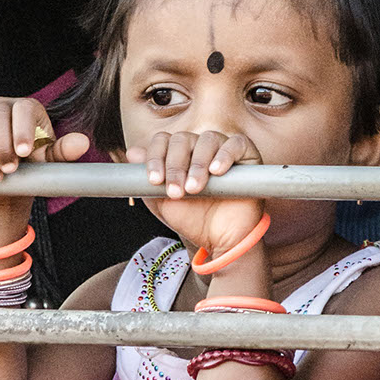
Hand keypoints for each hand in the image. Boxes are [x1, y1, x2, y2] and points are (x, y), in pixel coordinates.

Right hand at [0, 97, 91, 183]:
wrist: (4, 176)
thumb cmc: (31, 163)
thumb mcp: (48, 159)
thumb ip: (63, 151)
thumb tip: (83, 143)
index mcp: (26, 107)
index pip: (23, 110)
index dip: (22, 130)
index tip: (23, 153)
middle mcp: (1, 105)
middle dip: (1, 146)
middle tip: (9, 170)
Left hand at [136, 128, 262, 248]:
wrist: (220, 239)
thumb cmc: (193, 218)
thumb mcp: (163, 201)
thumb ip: (147, 178)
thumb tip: (132, 153)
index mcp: (179, 153)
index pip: (163, 141)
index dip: (155, 157)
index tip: (154, 180)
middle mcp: (199, 146)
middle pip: (182, 139)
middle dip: (175, 166)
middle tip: (176, 191)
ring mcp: (223, 148)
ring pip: (207, 140)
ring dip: (197, 164)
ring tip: (195, 188)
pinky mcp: (247, 155)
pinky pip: (236, 144)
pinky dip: (225, 155)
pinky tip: (216, 171)